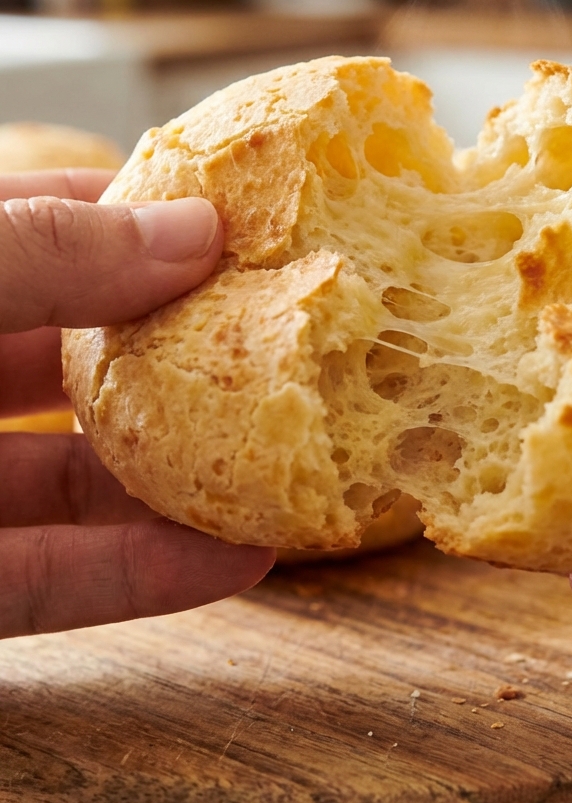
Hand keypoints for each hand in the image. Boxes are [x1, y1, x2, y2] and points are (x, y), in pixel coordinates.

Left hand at [0, 169, 274, 638]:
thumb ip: (45, 251)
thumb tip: (195, 229)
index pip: (46, 226)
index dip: (145, 218)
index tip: (250, 221)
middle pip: (81, 361)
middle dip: (188, 353)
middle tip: (296, 343)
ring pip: (79, 483)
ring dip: (188, 479)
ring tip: (297, 463)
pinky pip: (49, 584)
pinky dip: (141, 577)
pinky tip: (238, 562)